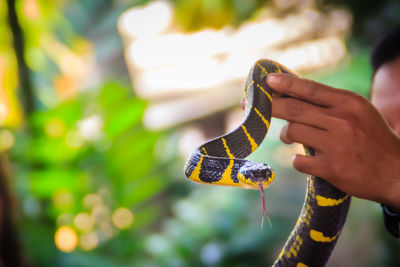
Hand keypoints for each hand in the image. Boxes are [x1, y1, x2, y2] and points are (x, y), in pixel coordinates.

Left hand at [243, 73, 399, 209]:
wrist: (396, 173)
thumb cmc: (373, 138)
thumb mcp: (359, 112)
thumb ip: (330, 104)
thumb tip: (293, 94)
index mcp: (349, 103)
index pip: (311, 89)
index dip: (286, 84)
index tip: (267, 81)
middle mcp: (343, 121)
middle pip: (295, 109)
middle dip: (270, 107)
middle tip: (252, 106)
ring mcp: (337, 145)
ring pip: (293, 132)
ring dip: (286, 134)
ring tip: (290, 136)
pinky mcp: (332, 168)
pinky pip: (299, 161)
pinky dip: (297, 160)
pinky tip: (305, 161)